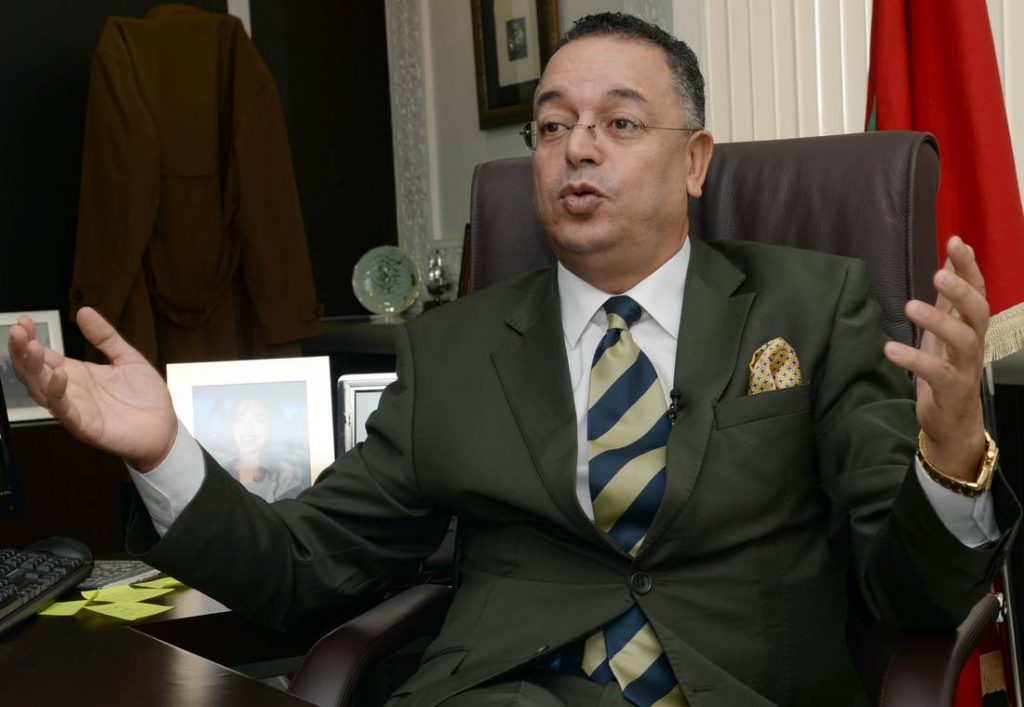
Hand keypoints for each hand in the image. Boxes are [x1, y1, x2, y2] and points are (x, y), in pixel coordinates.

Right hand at [7, 307, 177, 470]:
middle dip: (22, 351)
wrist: (165, 427)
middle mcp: (71, 391)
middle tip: (18, 331)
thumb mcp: (127, 358)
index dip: (30, 339)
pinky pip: (64, 410)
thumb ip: (105, 337)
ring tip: (32, 347)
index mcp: (78, 374)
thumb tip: (84, 311)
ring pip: (42, 390)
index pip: (44, 356)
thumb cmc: (146, 397)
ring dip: (34, 369)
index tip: (24, 320)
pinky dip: (57, 393)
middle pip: (35, 372)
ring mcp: (76, 408)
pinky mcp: (85, 426)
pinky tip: (59, 375)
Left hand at [883, 236, 987, 479]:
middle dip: (961, 289)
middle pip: (979, 311)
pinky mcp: (952, 390)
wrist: (953, 422)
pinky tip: (890, 349)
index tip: (955, 241)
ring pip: (963, 339)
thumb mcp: (946, 332)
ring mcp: (966, 367)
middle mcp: (974, 343)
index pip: (977, 290)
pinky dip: (914, 359)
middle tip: (938, 273)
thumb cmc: (947, 371)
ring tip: (909, 306)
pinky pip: (937, 372)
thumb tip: (949, 262)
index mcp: (971, 326)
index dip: (969, 266)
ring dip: (938, 320)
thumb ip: (949, 301)